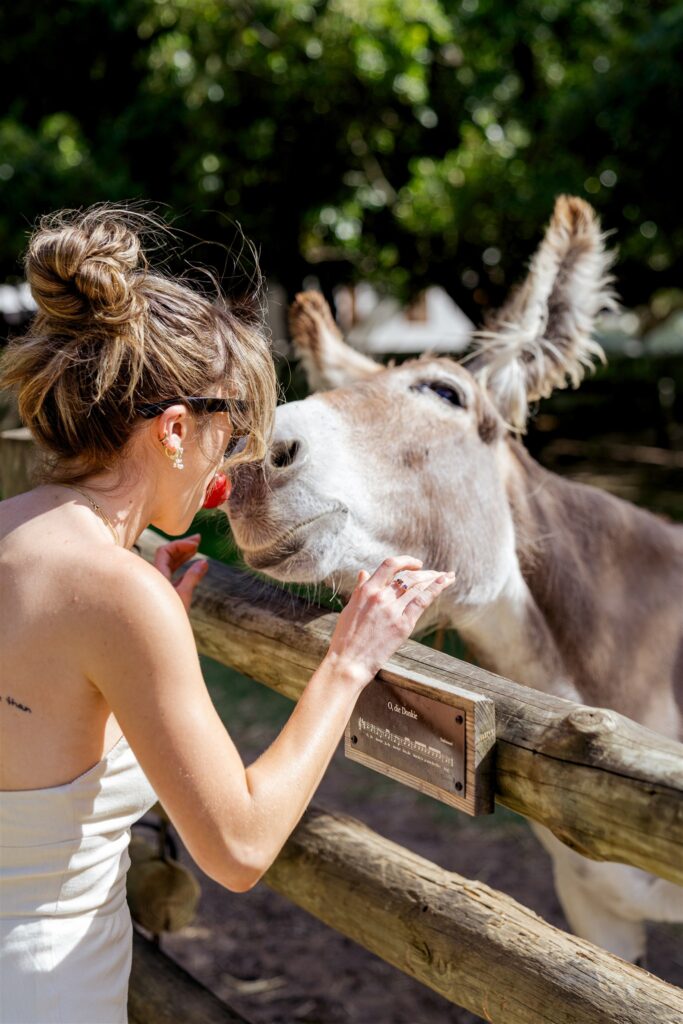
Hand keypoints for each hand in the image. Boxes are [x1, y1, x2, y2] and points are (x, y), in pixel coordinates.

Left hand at [153, 535, 208, 613]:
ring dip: (183, 557)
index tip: (197, 545)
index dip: (180, 545)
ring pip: (170, 566)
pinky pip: (173, 576)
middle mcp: (154, 579)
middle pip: (167, 556)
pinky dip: (184, 569)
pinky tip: (196, 567)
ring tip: (197, 549)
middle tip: (199, 540)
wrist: (160, 640)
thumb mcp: (183, 597)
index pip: (165, 551)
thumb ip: (193, 578)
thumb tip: (204, 562)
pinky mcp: (165, 594)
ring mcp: (159, 587)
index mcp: (155, 576)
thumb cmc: (168, 619)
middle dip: (183, 547)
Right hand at [325, 556, 454, 687]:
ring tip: (446, 576)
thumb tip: (363, 572)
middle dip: (426, 573)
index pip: (390, 565)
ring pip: (418, 587)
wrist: (349, 662)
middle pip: (409, 577)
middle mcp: (380, 597)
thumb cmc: (345, 638)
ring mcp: (392, 610)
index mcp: (366, 590)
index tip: (417, 564)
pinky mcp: (403, 625)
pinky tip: (446, 582)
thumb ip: (360, 589)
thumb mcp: (349, 608)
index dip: (406, 561)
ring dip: (435, 579)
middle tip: (437, 573)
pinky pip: (422, 601)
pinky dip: (436, 589)